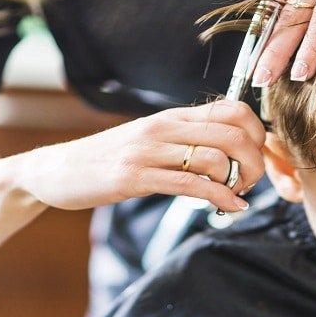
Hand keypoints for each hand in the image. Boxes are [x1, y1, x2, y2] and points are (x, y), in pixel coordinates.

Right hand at [16, 100, 265, 211]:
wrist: (58, 169)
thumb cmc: (112, 158)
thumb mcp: (154, 140)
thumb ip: (188, 140)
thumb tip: (231, 151)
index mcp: (174, 116)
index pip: (233, 109)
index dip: (258, 133)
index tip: (257, 157)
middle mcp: (164, 127)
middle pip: (233, 133)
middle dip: (255, 161)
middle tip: (251, 181)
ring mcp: (149, 150)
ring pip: (215, 158)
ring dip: (236, 182)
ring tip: (234, 195)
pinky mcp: (135, 177)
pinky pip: (190, 185)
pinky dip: (220, 198)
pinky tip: (230, 208)